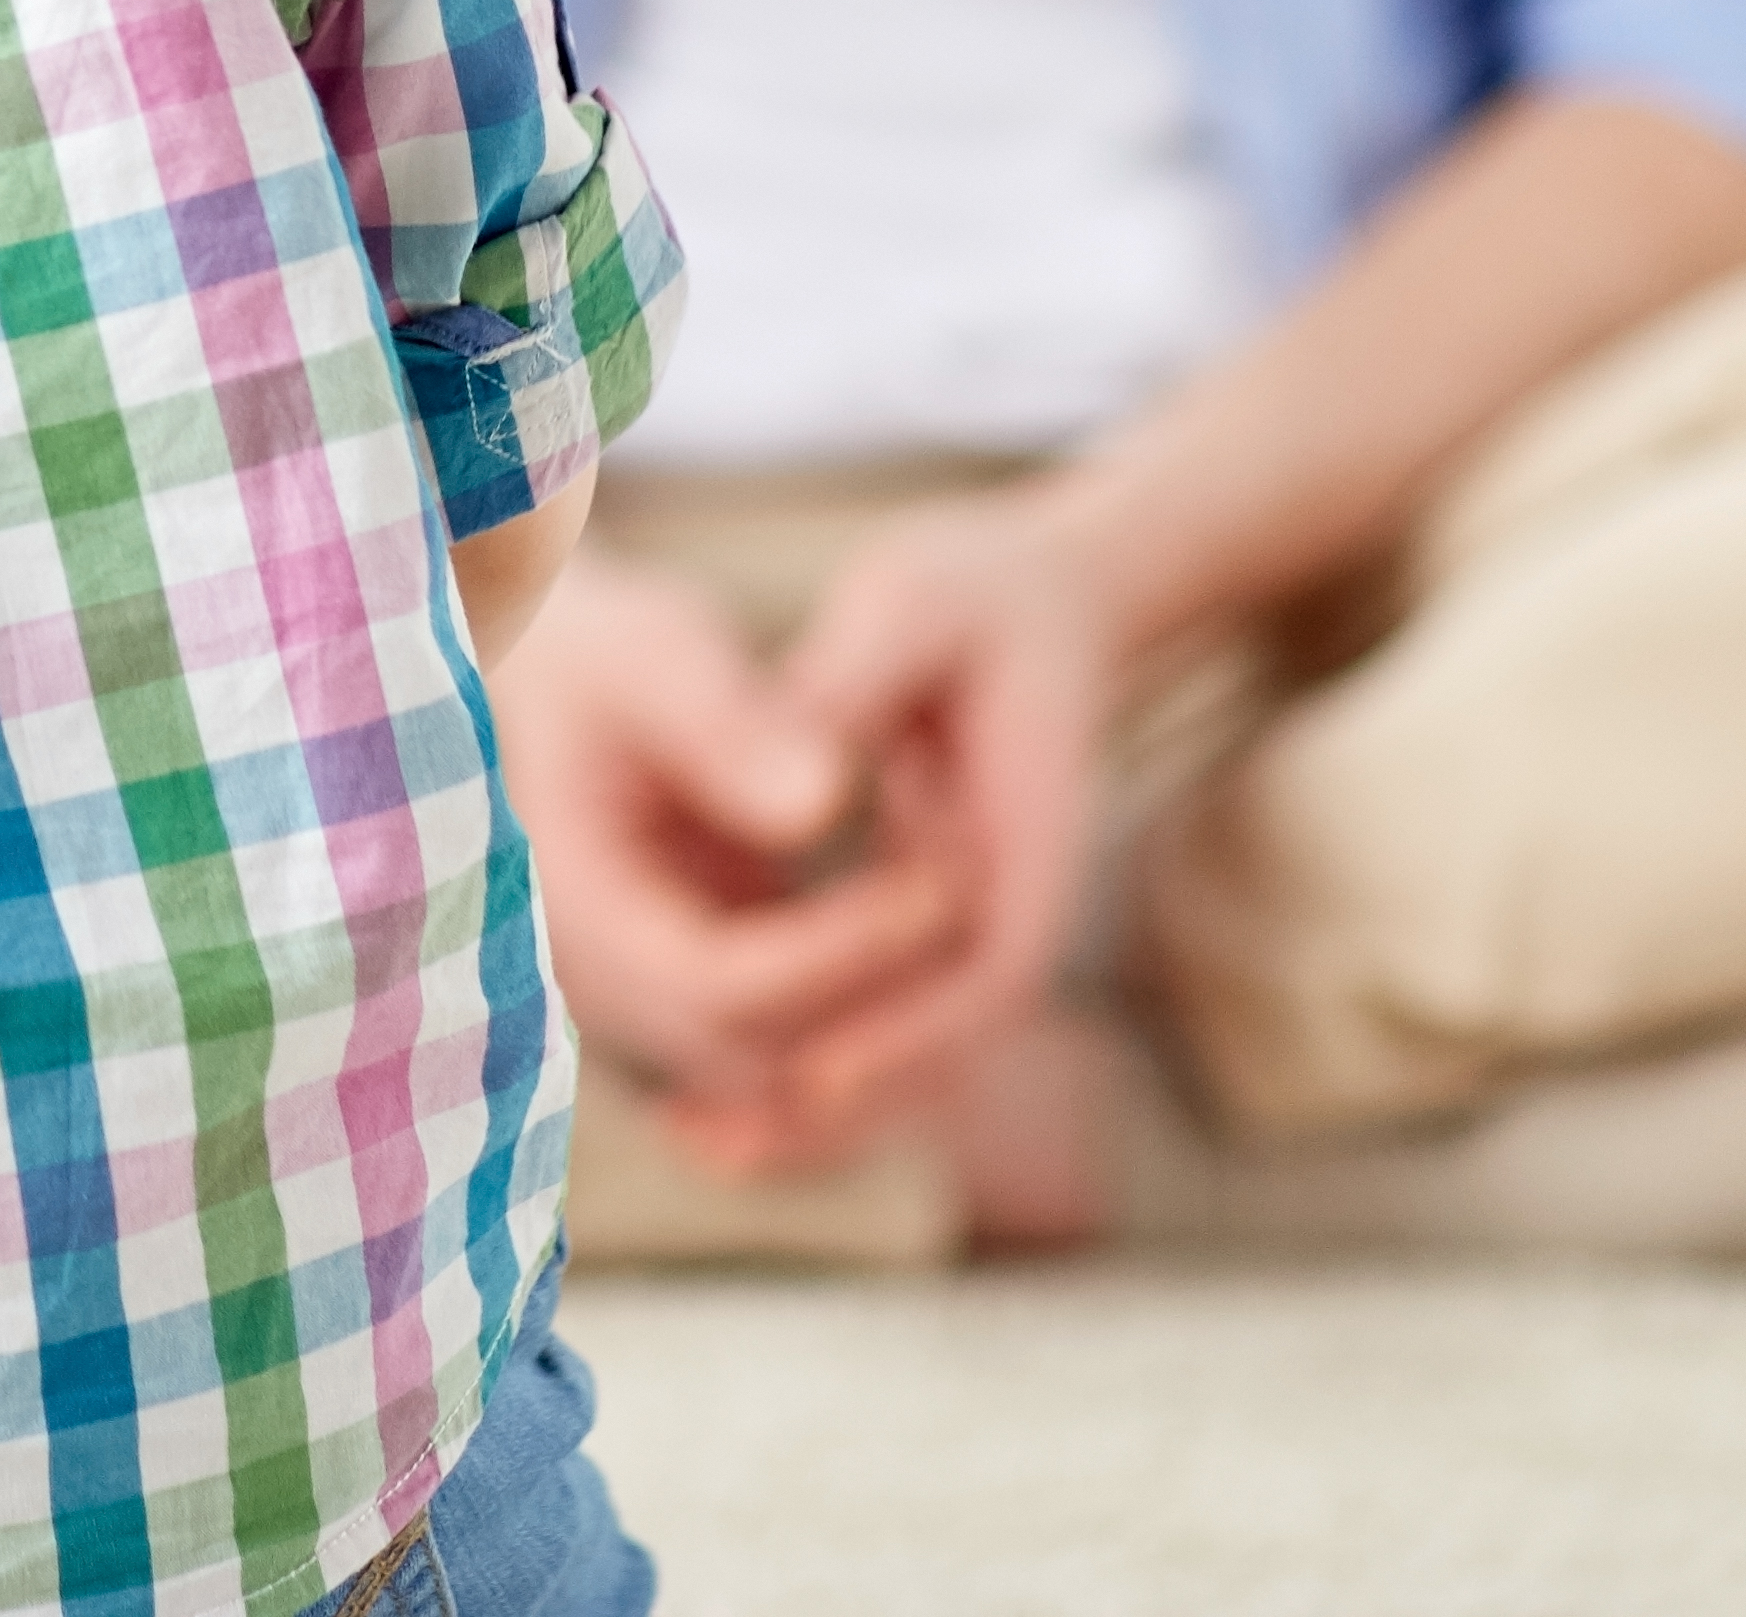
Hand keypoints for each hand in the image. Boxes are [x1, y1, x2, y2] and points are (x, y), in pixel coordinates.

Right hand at [494, 553, 968, 1120]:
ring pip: (773, 1082)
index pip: (720, 986)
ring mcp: (634, 1007)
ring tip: (959, 915)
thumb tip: (824, 799)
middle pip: (754, 1057)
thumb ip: (729, 724)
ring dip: (876, 1029)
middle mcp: (590, 982)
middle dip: (875, 1001)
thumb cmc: (606, 655)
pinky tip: (928, 948)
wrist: (551, 685)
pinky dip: (854, 1026)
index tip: (944, 886)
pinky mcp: (683, 1005)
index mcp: (572, 900)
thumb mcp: (657, 655)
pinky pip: (776, 1059)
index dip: (840, 955)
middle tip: (974, 898)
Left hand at [676, 492, 1124, 1170]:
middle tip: (726, 1146)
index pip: (988, 969)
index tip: (813, 1074)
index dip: (907, 1033)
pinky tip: (714, 1110)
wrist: (1041, 602)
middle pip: (949, 1044)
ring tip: (705, 1151)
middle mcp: (1014, 904)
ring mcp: (978, 929)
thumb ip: (851, 686)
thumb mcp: (911, 606)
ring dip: (822, 1112)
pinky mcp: (931, 934)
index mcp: (1029, 834)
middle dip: (849, 1102)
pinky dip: (811, 1069)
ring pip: (915, 1056)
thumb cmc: (970, 594)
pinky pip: (881, 1026)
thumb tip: (794, 791)